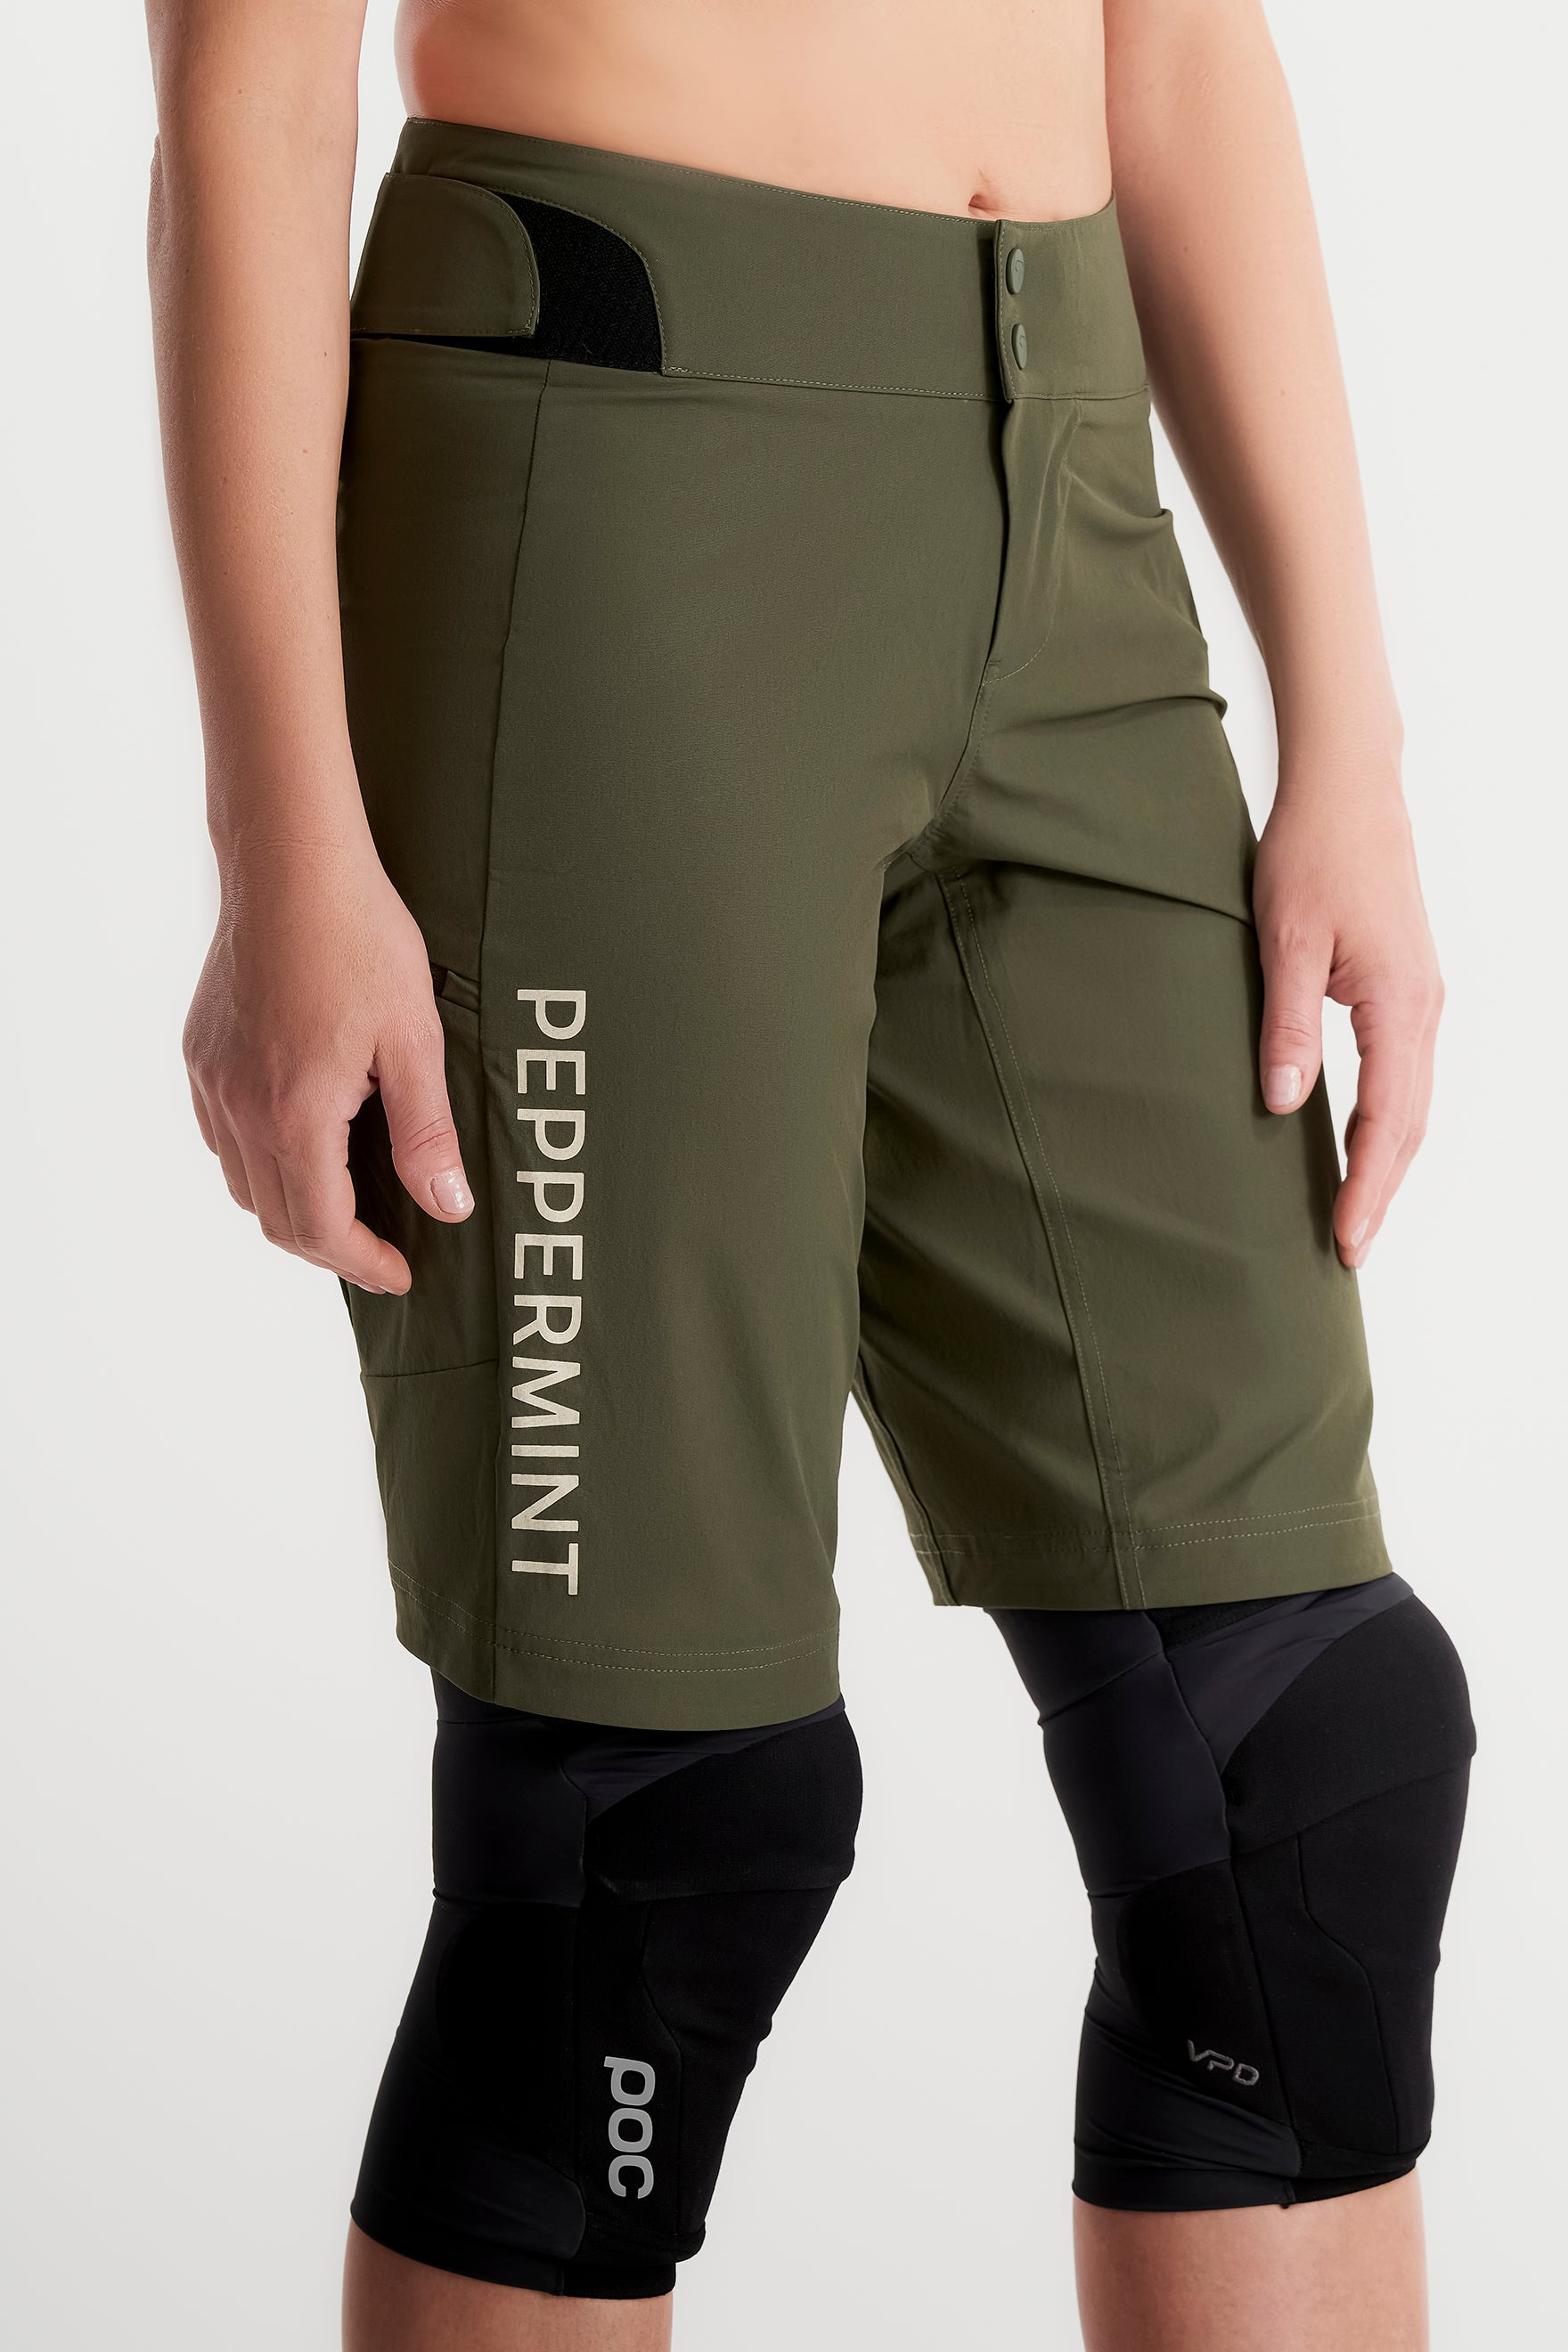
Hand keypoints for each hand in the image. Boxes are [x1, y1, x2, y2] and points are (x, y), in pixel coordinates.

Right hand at [183, 838, 472, 1292]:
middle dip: (330, 1247)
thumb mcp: (413, 1040)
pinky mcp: (200, 1054)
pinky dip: (260, 1163)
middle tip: (382, 1250)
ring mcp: (211, 1080)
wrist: (290, 865)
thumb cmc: (359, 939)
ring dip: (292, 1209)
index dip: (363, 1263)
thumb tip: (447, 1207)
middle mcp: (239, 1107)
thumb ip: (426, 1133)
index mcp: (295, 1112)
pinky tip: (302, 1145)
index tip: (400, 1272)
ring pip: (242, 1183)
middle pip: (276, 1218)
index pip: (320, 1227)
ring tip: (347, 1205)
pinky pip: (221, 1138)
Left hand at [1253, 769, 1441, 1269]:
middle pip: (1410, 1123)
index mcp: (1400, 1004)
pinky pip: (1404, 1074)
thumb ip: (1286, 1025)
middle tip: (1348, 1250)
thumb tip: (1285, 1105)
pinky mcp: (1405, 987)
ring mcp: (1420, 998)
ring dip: (1386, 1161)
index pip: (1388, 1120)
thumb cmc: (1313, 852)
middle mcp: (1424, 1007)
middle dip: (1381, 1190)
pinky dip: (1387, 1121)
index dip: (1366, 1186)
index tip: (1346, 1240)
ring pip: (1412, 1102)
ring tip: (1353, 1214)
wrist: (1349, 789)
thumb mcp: (1285, 939)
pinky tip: (1359, 1145)